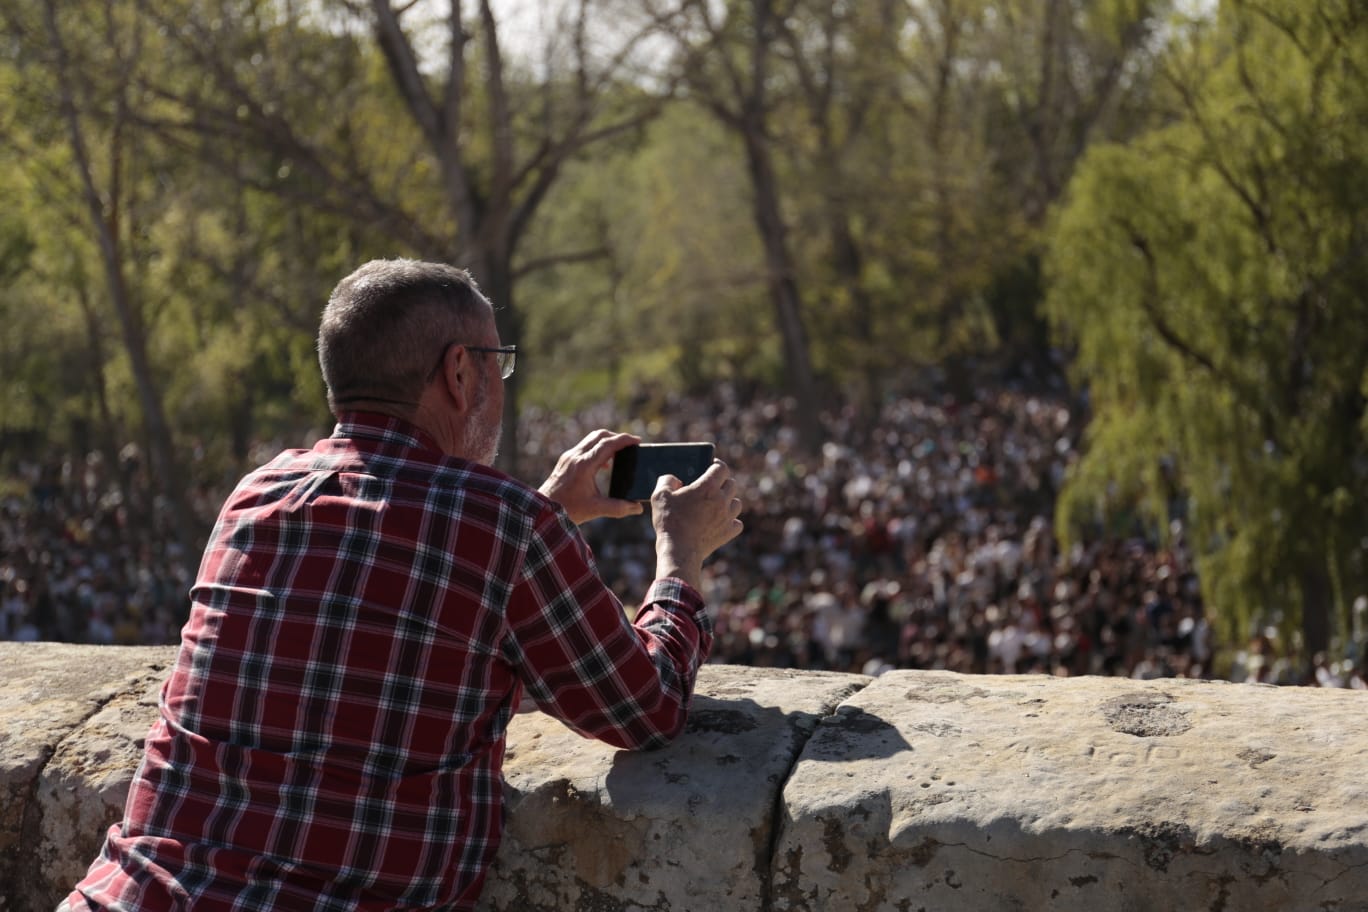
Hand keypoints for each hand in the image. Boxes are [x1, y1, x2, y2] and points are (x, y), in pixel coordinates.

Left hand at [539, 429, 643, 524]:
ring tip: (619, 453)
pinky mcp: (565, 460)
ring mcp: (569, 456)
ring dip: (606, 442)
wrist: (543, 509)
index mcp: (585, 465)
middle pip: (599, 435)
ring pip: (591, 439)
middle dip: (617, 437)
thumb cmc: (568, 509)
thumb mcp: (596, 509)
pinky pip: (584, 447)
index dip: (625, 440)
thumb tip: (637, 508)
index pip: (608, 444)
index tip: (638, 441)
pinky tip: (603, 465)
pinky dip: (597, 449)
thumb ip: (618, 508)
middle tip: (630, 445)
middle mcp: (576, 456)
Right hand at [651, 460, 743, 589]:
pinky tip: (720, 522)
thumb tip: (674, 479)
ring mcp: (727, 516)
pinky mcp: (729, 532)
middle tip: (710, 487)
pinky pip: (737, 522)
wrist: (678, 550)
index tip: (711, 466)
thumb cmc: (669, 522)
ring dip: (728, 501)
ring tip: (715, 505)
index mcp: (707, 486)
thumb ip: (667, 481)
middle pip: (731, 484)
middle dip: (722, 483)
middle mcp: (722, 499)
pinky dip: (731, 521)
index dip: (717, 465)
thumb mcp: (660, 496)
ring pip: (737, 502)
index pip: (722, 468)